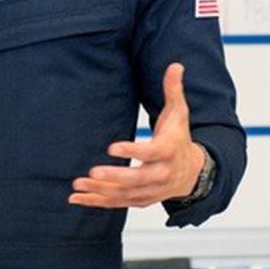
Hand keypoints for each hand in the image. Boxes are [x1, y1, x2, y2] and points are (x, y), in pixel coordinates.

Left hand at [70, 62, 204, 208]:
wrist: (192, 172)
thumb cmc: (179, 138)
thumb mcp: (179, 113)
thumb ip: (173, 89)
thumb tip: (175, 65)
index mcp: (169, 151)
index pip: (151, 153)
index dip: (132, 151)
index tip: (112, 147)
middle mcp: (161, 175)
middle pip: (137, 179)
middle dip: (115, 177)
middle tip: (93, 171)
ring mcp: (150, 191)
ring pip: (124, 194)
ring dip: (101, 191)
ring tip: (79, 183)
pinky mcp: (140, 200)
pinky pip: (117, 203)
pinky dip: (97, 202)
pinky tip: (77, 198)